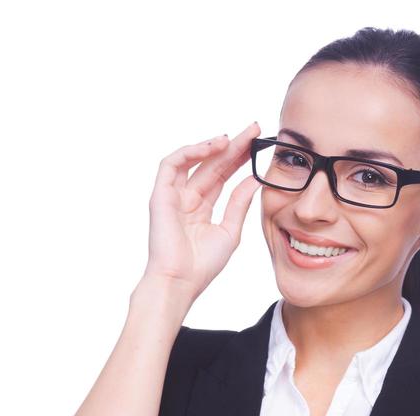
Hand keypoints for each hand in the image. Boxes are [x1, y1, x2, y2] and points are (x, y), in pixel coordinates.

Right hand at [143, 120, 261, 298]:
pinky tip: (210, 147)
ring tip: (233, 138)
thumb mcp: (230, 231)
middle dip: (233, 146)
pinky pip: (171, 164)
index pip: (223, 175)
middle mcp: (187, 198)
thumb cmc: (202, 266)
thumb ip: (240, 203)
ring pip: (192, 160)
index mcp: (203, 208)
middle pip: (212, 164)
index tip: (260, 144)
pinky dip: (189, 152)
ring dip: (211, 146)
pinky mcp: (160, 195)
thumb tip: (256, 179)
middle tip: (254, 130)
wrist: (180, 281)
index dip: (240, 158)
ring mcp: (173, 195)